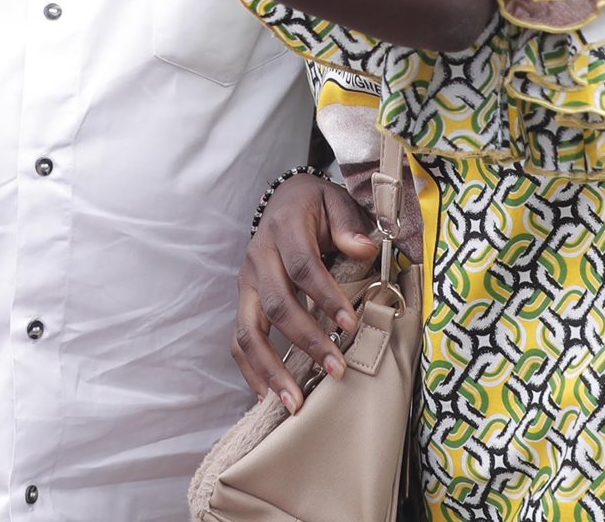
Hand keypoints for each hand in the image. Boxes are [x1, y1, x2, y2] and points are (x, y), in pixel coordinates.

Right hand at [233, 175, 378, 412]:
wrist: (286, 200)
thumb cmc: (319, 207)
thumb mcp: (338, 202)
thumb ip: (350, 225)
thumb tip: (365, 250)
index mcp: (285, 228)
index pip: (302, 266)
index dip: (325, 296)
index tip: (351, 325)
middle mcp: (259, 257)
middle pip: (276, 305)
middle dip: (307, 341)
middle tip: (336, 370)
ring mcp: (246, 283)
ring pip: (249, 331)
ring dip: (271, 370)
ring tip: (295, 402)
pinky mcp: (243, 302)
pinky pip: (238, 341)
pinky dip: (250, 371)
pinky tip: (268, 398)